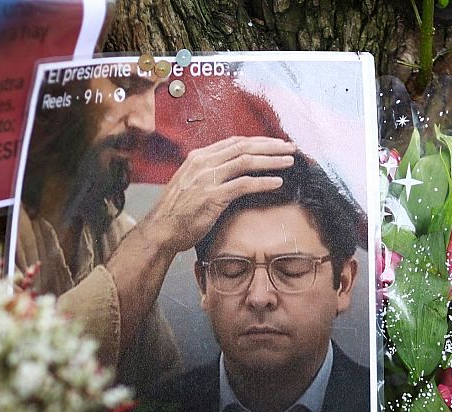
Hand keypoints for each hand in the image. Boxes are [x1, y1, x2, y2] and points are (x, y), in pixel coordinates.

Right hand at [135, 136, 294, 254]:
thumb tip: (229, 171)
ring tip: (289, 161)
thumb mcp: (190, 183)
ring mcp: (207, 179)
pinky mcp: (213, 196)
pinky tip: (277, 182)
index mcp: (198, 157)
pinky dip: (263, 182)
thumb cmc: (176, 211)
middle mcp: (203, 163)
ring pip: (246, 161)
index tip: (275, 144)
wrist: (161, 229)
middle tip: (290, 148)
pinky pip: (244, 185)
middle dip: (270, 146)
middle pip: (244, 146)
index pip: (234, 142)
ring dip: (271, 160)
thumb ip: (208, 173)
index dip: (258, 141)